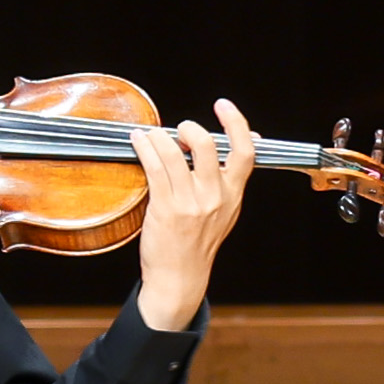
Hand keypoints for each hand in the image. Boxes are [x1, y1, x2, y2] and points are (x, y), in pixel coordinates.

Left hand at [131, 97, 263, 330]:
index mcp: (234, 195)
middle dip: (189, 128)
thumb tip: (244, 142)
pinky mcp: (166, 209)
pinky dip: (144, 148)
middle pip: (207, 145)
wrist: (181, 277)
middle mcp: (215, 197)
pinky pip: (154, 167)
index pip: (245, 152)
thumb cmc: (198, 242)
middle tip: (178, 129)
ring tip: (148, 134)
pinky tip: (139, 143)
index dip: (236, 123)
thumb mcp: (225, 210)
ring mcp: (191, 204)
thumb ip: (230, 179)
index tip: (223, 106)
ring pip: (174, 153)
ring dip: (157, 136)